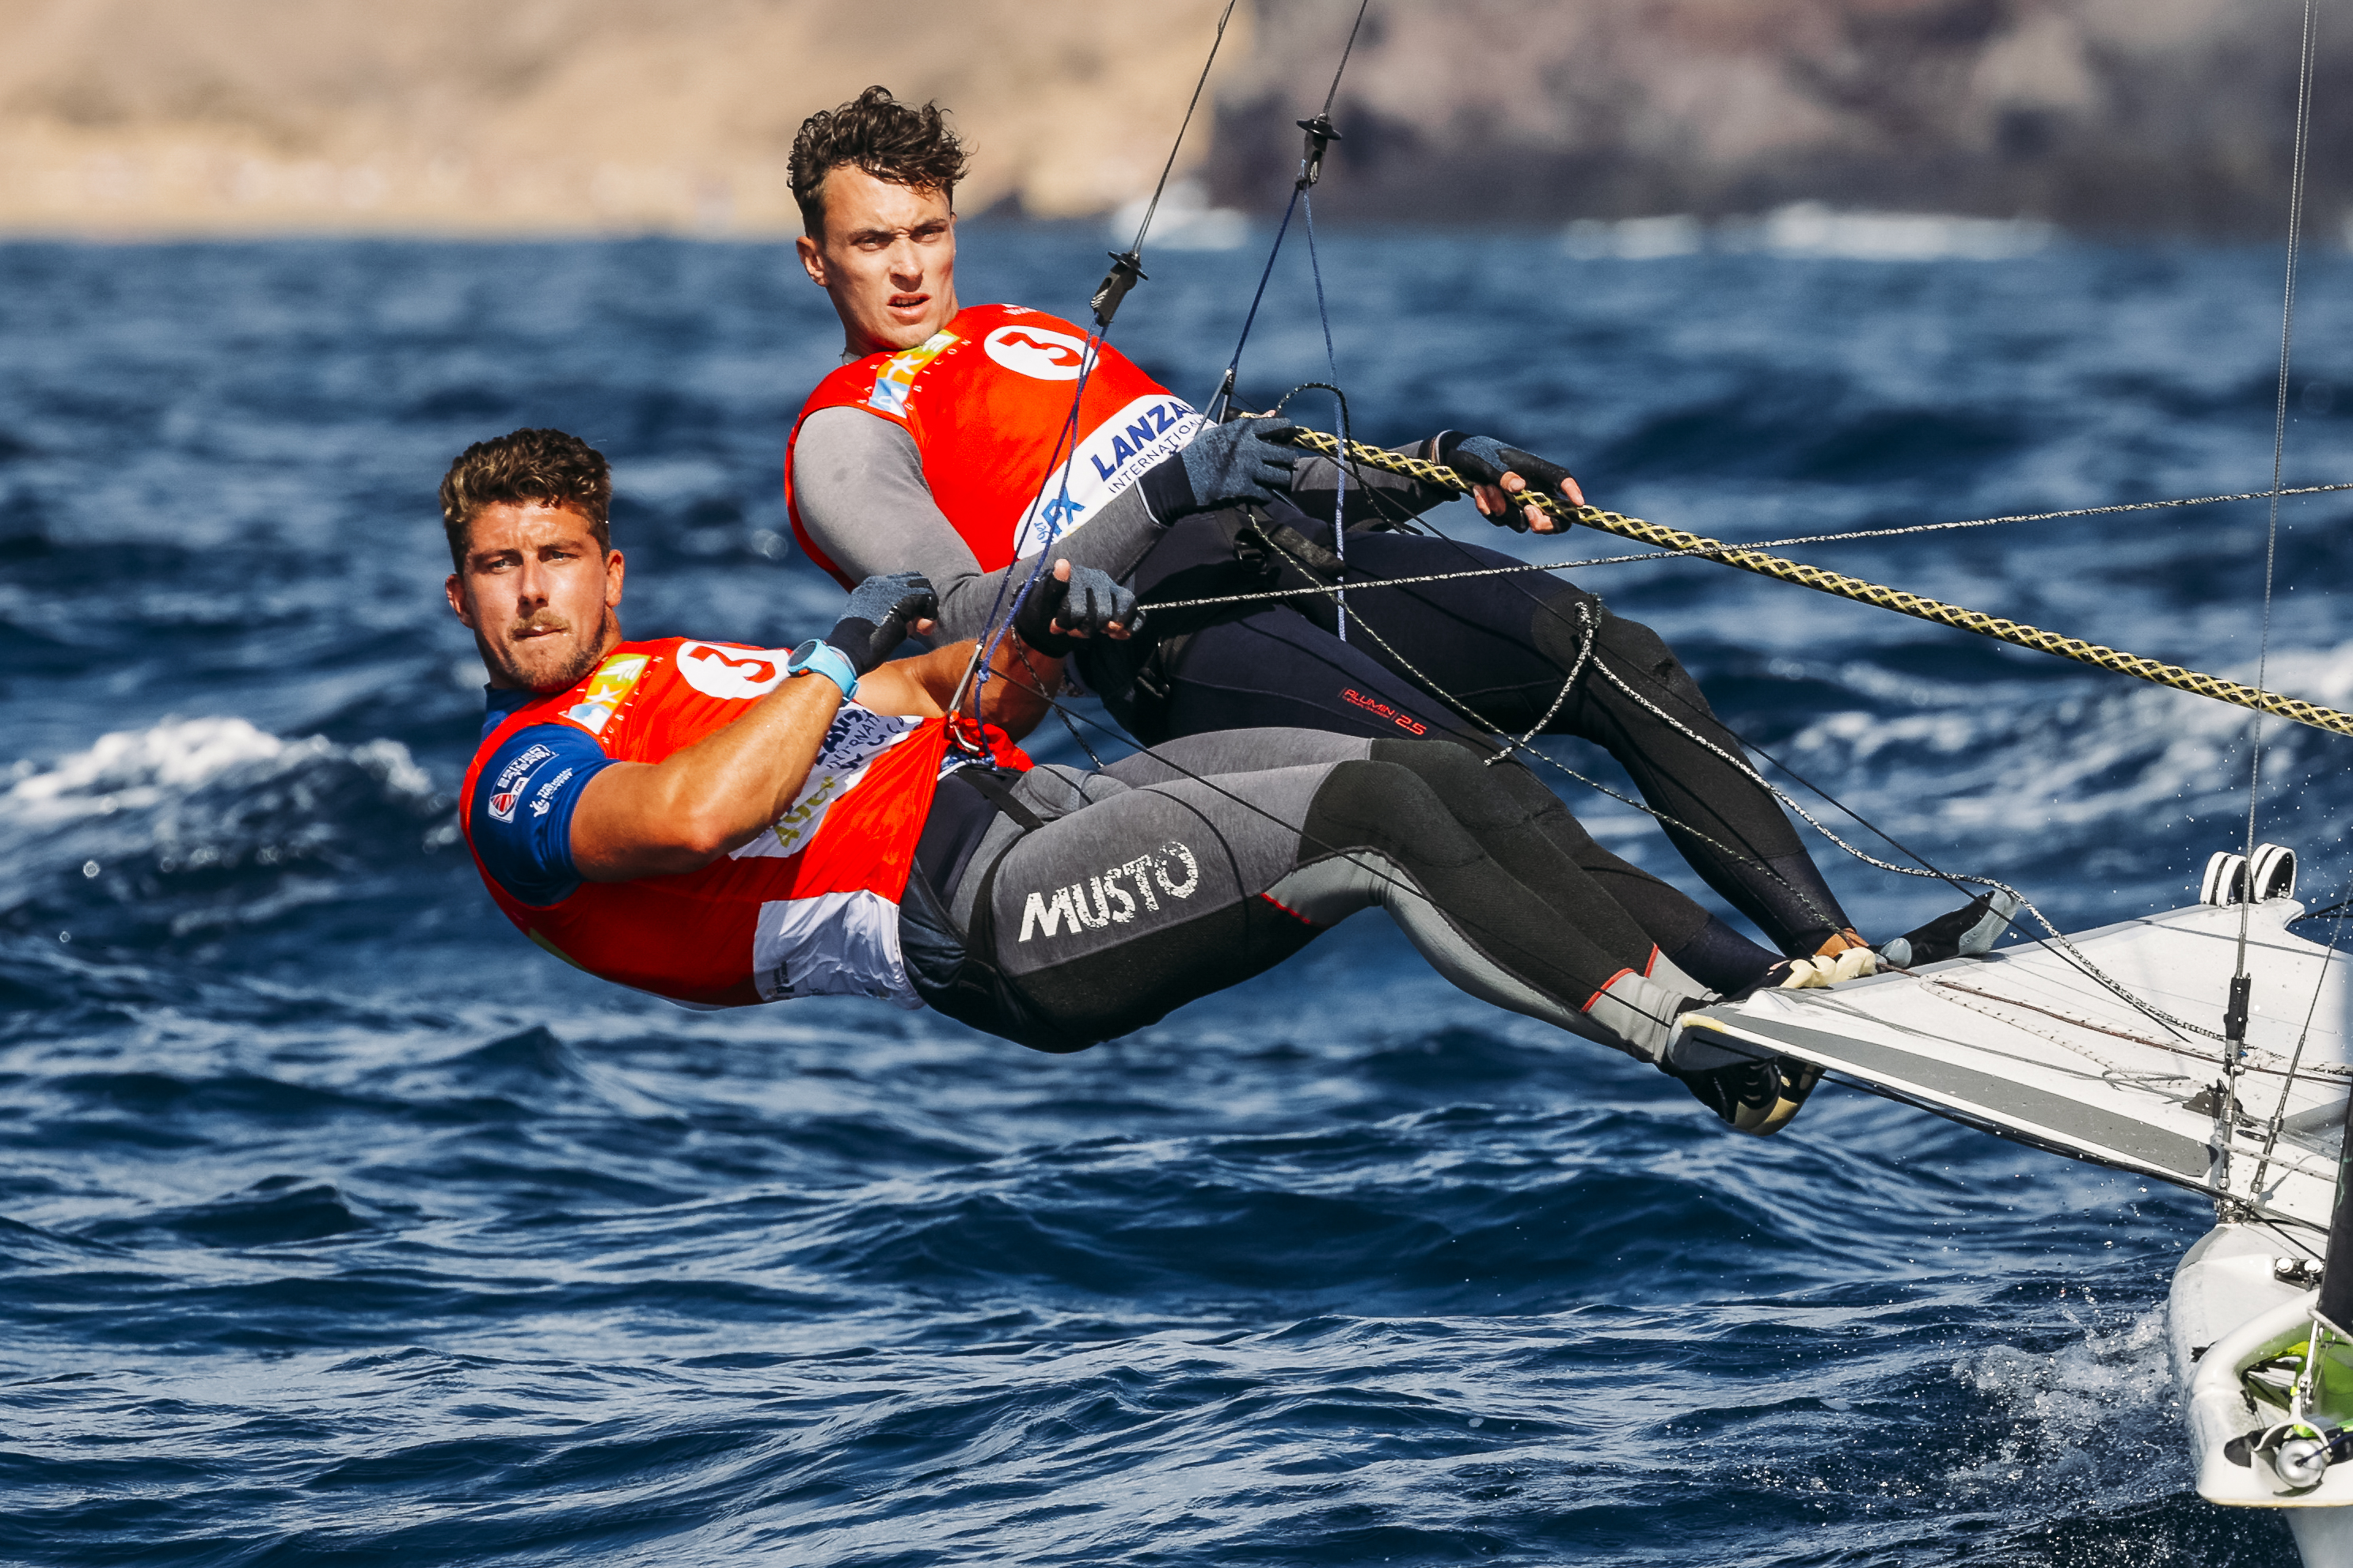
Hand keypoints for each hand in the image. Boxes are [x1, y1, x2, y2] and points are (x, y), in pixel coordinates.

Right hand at [828, 571, 937, 673]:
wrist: (848, 651)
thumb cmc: (859, 647)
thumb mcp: (874, 627)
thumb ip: (894, 618)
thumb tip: (916, 622)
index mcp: (870, 587)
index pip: (902, 583)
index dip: (912, 602)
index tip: (911, 623)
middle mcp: (881, 583)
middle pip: (916, 581)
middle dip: (923, 601)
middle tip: (920, 626)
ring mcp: (891, 588)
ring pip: (925, 587)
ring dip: (928, 608)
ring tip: (921, 629)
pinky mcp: (902, 599)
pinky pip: (928, 598)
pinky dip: (931, 614)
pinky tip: (924, 631)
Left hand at [1013, 559, 1139, 655]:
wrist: (1048, 620)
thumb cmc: (1044, 608)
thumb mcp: (1042, 598)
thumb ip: (1053, 584)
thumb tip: (1063, 564)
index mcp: (1080, 575)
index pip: (1080, 605)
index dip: (1068, 621)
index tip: (1056, 628)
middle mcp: (1100, 580)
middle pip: (1104, 612)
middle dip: (1087, 628)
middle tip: (1074, 632)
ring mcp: (1113, 592)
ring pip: (1126, 606)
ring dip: (1110, 627)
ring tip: (1097, 632)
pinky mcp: (1122, 605)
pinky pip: (1138, 614)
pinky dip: (1130, 627)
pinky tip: (1117, 636)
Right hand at [1138, 416, 1299, 520]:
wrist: (1180, 481)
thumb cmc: (1196, 455)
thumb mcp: (1217, 433)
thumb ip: (1247, 425)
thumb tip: (1273, 413)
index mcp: (1242, 430)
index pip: (1277, 425)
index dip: (1287, 430)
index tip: (1289, 434)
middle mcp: (1249, 447)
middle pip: (1285, 454)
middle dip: (1287, 460)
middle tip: (1284, 464)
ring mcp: (1249, 469)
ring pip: (1281, 476)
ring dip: (1278, 479)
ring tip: (1272, 480)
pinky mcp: (1245, 489)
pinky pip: (1267, 494)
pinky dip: (1264, 495)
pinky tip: (1258, 493)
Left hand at [1437, 432, 1585, 533]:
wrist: (1452, 460)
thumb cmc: (1474, 453)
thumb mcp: (1486, 462)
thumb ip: (1502, 474)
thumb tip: (1519, 488)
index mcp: (1533, 469)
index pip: (1560, 479)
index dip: (1573, 491)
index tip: (1579, 504)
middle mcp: (1530, 486)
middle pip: (1553, 515)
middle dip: (1546, 522)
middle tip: (1531, 518)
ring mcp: (1517, 501)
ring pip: (1522, 522)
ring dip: (1503, 510)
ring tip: (1486, 488)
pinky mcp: (1502, 509)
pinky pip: (1501, 521)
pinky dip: (1488, 509)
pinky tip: (1478, 492)